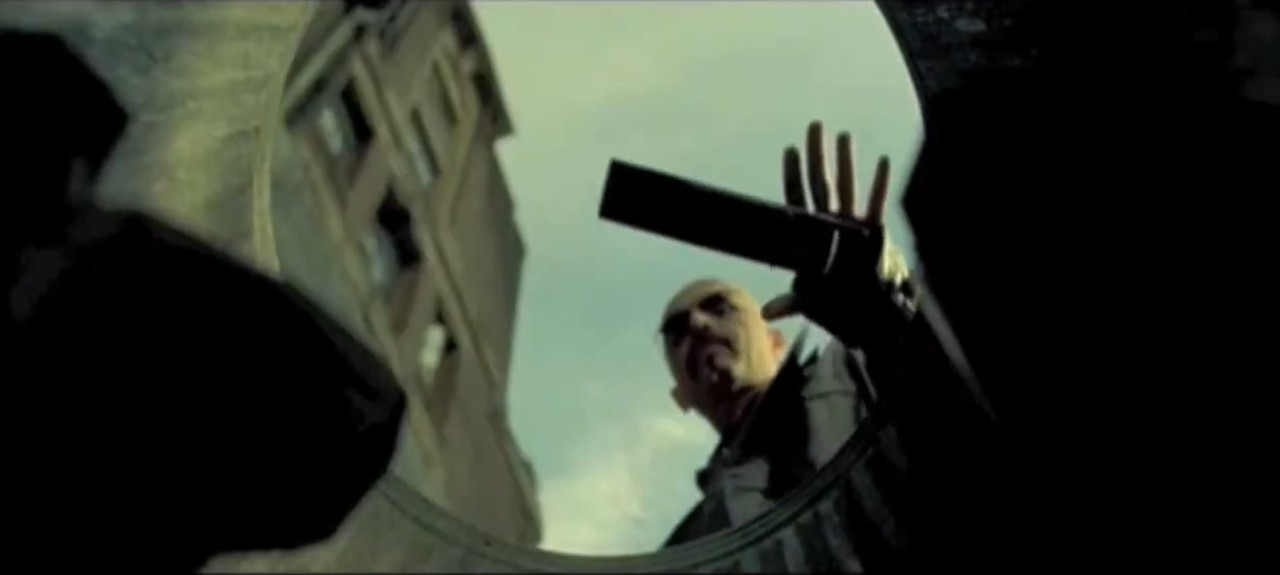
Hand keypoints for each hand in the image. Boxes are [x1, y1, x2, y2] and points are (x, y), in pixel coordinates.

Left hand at [762, 121, 910, 343]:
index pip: (798, 200)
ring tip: (843, 135)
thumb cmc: (838, 304)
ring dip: (846, 162)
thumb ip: (792, 302)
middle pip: (821, 184)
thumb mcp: (812, 301)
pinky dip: (879, 184)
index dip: (793, 176)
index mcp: (812, 236)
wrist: (868, 312)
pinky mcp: (875, 232)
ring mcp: (853, 225)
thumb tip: (767, 313)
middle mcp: (831, 225)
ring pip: (848, 187)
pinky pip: (876, 204)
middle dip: (817, 155)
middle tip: (813, 126)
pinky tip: (881, 161)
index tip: (790, 151)